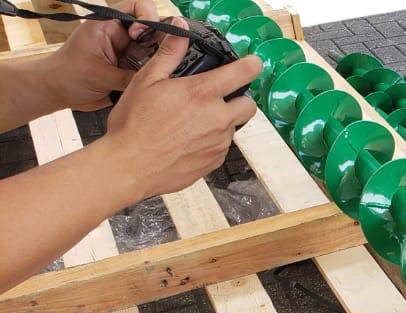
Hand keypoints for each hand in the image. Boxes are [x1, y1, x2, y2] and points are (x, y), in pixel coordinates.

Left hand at [41, 0, 158, 110]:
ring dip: (160, 60)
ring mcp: (128, 51)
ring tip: (160, 72)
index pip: (138, 8)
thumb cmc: (67, 75)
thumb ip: (128, 77)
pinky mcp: (131, 67)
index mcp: (108, 24)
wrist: (58, 92)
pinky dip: (157, 73)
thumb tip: (155, 79)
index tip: (141, 34)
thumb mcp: (99, 75)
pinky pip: (151, 67)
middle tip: (163, 57)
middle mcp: (122, 35)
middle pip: (154, 30)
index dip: (147, 17)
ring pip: (156, 50)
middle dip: (162, 42)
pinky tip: (157, 81)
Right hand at [104, 20, 260, 199]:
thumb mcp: (147, 80)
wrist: (129, 165)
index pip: (243, 73)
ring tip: (192, 122)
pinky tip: (188, 140)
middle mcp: (218, 118)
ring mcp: (219, 142)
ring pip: (234, 127)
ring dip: (221, 122)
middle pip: (248, 105)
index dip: (251, 65)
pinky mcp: (215, 161)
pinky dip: (211, 142)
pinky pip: (222, 147)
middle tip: (218, 99)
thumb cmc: (134, 125)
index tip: (253, 64)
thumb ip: (169, 55)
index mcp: (202, 93)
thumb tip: (180, 32)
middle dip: (239, 99)